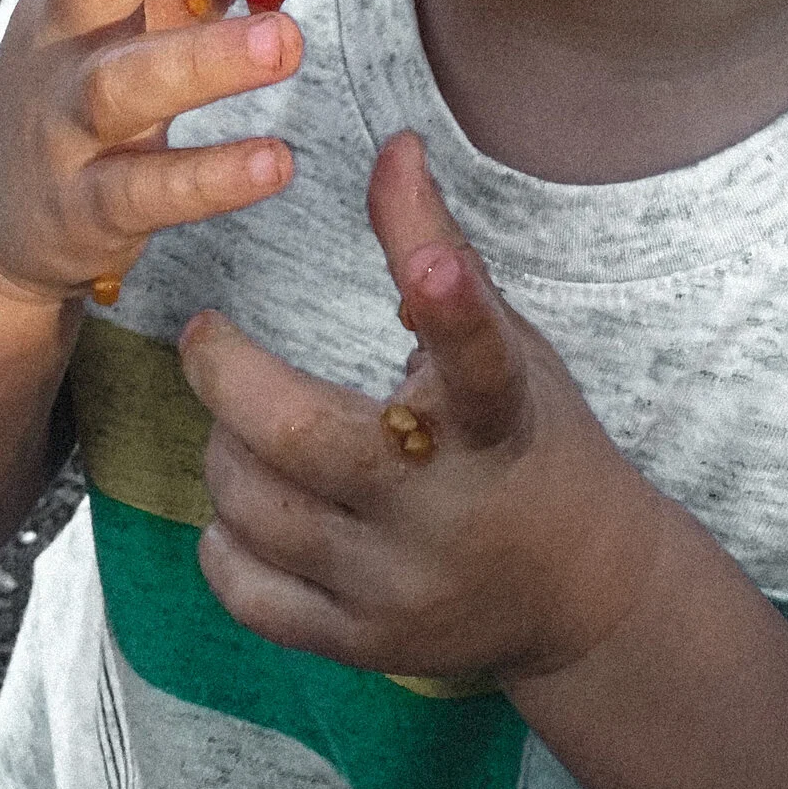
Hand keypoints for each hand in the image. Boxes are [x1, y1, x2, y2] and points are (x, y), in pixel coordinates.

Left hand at [179, 131, 669, 687]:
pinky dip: (224, 539)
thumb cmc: (533, 442)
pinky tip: (242, 505)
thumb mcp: (514, 349)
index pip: (480, 363)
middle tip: (205, 334)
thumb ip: (442, 254)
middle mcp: (449, 512)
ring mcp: (401, 589)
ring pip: (259, 508)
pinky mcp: (363, 645)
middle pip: (308, 440)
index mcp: (502, 427)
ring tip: (238, 422)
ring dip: (225, 450)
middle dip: (230, 377)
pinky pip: (249, 591)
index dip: (452, 309)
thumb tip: (394, 143)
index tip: (429, 263)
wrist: (582, 596)